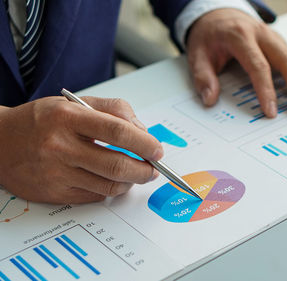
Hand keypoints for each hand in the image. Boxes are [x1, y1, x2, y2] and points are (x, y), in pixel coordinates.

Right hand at [0, 97, 162, 203]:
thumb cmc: (41, 120)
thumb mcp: (74, 103)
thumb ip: (113, 110)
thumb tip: (142, 131)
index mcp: (67, 117)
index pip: (118, 131)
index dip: (145, 143)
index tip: (157, 149)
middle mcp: (60, 146)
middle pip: (117, 165)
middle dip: (145, 169)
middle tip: (154, 168)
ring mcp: (56, 173)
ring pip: (109, 186)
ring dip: (131, 182)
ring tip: (137, 174)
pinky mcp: (54, 193)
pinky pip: (94, 196)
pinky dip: (110, 190)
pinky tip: (112, 181)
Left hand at [187, 8, 286, 117]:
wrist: (218, 15)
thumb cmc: (210, 36)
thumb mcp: (197, 53)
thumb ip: (203, 76)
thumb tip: (210, 99)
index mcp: (240, 36)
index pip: (258, 65)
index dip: (266, 90)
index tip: (271, 111)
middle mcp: (263, 35)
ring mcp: (275, 39)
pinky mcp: (281, 44)